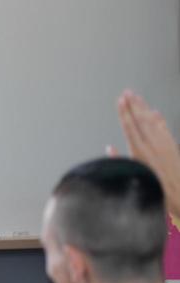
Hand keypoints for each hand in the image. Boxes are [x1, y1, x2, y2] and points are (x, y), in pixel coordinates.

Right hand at [116, 90, 179, 218]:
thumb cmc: (154, 190)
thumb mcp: (132, 177)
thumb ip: (121, 161)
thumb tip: (110, 148)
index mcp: (140, 152)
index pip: (130, 126)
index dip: (124, 112)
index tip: (120, 101)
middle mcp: (153, 145)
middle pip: (141, 119)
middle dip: (133, 105)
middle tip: (127, 92)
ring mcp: (164, 144)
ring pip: (152, 121)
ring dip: (144, 108)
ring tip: (137, 97)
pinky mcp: (172, 147)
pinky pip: (164, 128)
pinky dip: (159, 119)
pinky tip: (155, 112)